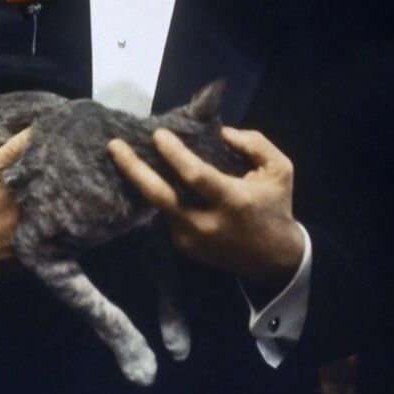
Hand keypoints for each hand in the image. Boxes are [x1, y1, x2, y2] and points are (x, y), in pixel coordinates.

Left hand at [108, 126, 303, 300]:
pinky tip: (146, 176)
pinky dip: (157, 195)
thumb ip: (255, 144)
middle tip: (114, 145)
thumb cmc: (275, 207)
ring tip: (121, 155)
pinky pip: (166, 215)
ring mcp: (191, 239)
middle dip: (133, 170)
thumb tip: (223, 133)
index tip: (158, 134)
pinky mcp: (184, 248)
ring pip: (159, 205)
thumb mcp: (279, 170)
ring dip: (139, 180)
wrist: (274, 260)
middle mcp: (206, 223)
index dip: (174, 155)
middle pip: (160, 197)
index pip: (195, 176)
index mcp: (232, 201)